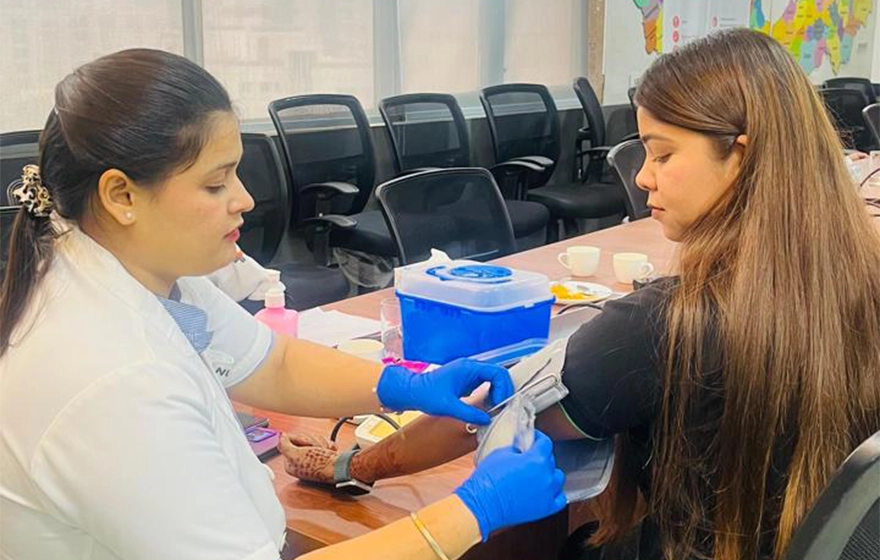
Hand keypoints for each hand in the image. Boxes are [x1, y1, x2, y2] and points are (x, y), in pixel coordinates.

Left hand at [278, 433, 337, 484]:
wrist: (339, 468)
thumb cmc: (319, 465)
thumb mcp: (295, 454)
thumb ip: (283, 445)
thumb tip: (281, 436)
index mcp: (290, 463)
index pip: (289, 440)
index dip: (299, 439)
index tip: (305, 445)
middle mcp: (300, 461)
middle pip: (302, 439)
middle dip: (311, 441)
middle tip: (315, 449)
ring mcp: (312, 458)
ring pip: (313, 439)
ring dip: (320, 443)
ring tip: (323, 451)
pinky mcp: (323, 456)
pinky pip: (323, 442)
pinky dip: (327, 445)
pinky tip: (328, 450)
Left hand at [376, 359, 514, 424]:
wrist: (412, 391)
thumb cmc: (427, 394)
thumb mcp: (448, 407)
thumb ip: (469, 413)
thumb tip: (486, 419)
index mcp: (468, 368)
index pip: (497, 372)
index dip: (503, 388)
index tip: (499, 403)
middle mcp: (470, 367)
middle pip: (498, 374)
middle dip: (504, 390)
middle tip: (502, 406)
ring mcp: (469, 372)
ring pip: (493, 378)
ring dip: (498, 391)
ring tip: (495, 407)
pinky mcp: (466, 380)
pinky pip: (485, 383)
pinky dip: (491, 392)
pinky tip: (487, 405)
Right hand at [454, 431, 566, 539]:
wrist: (483, 502)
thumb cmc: (489, 480)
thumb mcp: (501, 453)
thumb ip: (517, 448)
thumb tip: (521, 449)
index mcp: (536, 460)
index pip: (545, 443)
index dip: (539, 437)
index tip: (534, 438)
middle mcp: (545, 476)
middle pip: (550, 460)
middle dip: (541, 455)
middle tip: (529, 455)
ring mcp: (547, 493)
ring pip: (557, 478)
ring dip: (549, 473)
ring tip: (538, 473)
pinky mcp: (545, 508)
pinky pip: (559, 499)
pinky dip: (554, 493)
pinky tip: (546, 489)